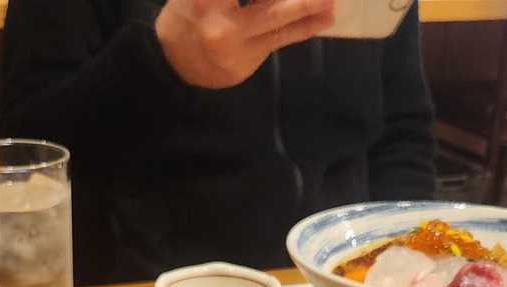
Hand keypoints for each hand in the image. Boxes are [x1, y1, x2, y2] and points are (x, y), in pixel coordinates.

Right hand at [154, 0, 335, 88]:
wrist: (175, 61)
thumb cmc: (191, 11)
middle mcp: (214, 12)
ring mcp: (232, 37)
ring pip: (277, 13)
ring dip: (307, 4)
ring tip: (331, 0)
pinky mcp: (248, 56)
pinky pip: (281, 37)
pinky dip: (305, 26)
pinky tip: (326, 18)